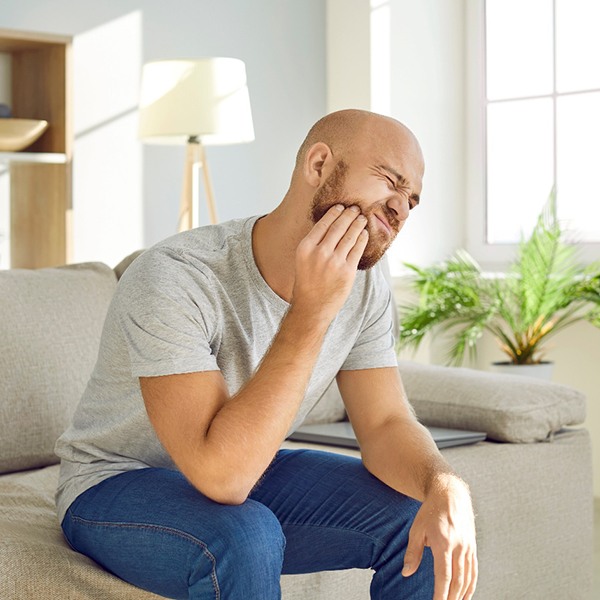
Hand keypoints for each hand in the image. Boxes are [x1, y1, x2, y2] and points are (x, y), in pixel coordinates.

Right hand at [292, 204, 368, 319]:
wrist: (312, 307)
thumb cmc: (307, 283)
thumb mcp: (303, 260)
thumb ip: (314, 243)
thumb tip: (331, 224)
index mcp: (305, 248)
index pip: (323, 223)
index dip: (334, 213)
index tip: (340, 207)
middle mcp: (319, 253)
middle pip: (338, 227)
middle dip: (349, 214)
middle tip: (355, 208)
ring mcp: (335, 262)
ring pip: (350, 235)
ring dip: (358, 224)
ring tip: (362, 218)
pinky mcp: (347, 271)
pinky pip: (358, 249)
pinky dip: (362, 238)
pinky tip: (364, 233)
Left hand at [402, 474, 477, 599]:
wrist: (450, 494)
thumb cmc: (430, 511)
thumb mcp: (417, 529)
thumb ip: (412, 552)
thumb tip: (406, 573)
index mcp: (443, 542)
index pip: (443, 576)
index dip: (440, 594)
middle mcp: (459, 546)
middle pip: (457, 580)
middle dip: (451, 598)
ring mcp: (468, 547)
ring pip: (467, 578)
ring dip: (462, 595)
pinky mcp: (472, 546)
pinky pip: (474, 570)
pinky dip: (471, 585)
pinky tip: (466, 595)